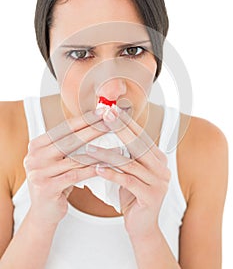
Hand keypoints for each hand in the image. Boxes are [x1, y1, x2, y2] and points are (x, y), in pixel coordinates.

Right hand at [23, 110, 108, 225]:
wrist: (44, 213)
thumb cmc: (56, 181)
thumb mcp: (57, 160)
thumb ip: (68, 144)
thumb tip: (95, 123)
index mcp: (36, 145)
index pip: (64, 128)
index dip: (85, 119)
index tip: (102, 112)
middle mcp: (34, 156)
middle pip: (70, 140)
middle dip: (94, 130)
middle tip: (111, 122)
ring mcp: (38, 172)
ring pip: (75, 158)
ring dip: (98, 150)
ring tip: (116, 144)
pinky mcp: (46, 187)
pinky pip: (75, 175)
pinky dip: (92, 169)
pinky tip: (106, 164)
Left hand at [86, 109, 170, 239]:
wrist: (142, 226)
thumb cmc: (133, 195)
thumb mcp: (131, 171)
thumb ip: (127, 154)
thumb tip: (110, 131)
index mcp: (158, 158)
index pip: (140, 135)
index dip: (125, 122)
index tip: (111, 110)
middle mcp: (161, 167)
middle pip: (138, 144)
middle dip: (119, 128)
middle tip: (105, 116)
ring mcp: (159, 182)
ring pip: (129, 163)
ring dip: (107, 154)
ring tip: (89, 148)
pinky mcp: (151, 196)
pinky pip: (128, 181)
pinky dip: (111, 174)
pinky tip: (97, 169)